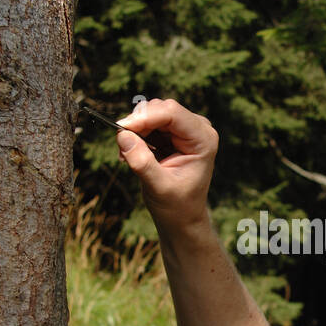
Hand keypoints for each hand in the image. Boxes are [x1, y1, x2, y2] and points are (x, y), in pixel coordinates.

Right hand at [115, 98, 218, 230]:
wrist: (182, 217)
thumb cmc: (176, 206)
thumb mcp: (158, 187)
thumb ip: (142, 162)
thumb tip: (123, 135)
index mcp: (203, 139)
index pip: (172, 113)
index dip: (145, 116)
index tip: (122, 128)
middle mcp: (198, 128)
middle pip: (161, 108)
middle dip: (138, 124)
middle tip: (123, 148)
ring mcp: (185, 128)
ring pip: (152, 113)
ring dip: (135, 130)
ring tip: (127, 156)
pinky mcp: (173, 132)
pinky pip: (149, 122)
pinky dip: (136, 134)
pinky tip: (132, 153)